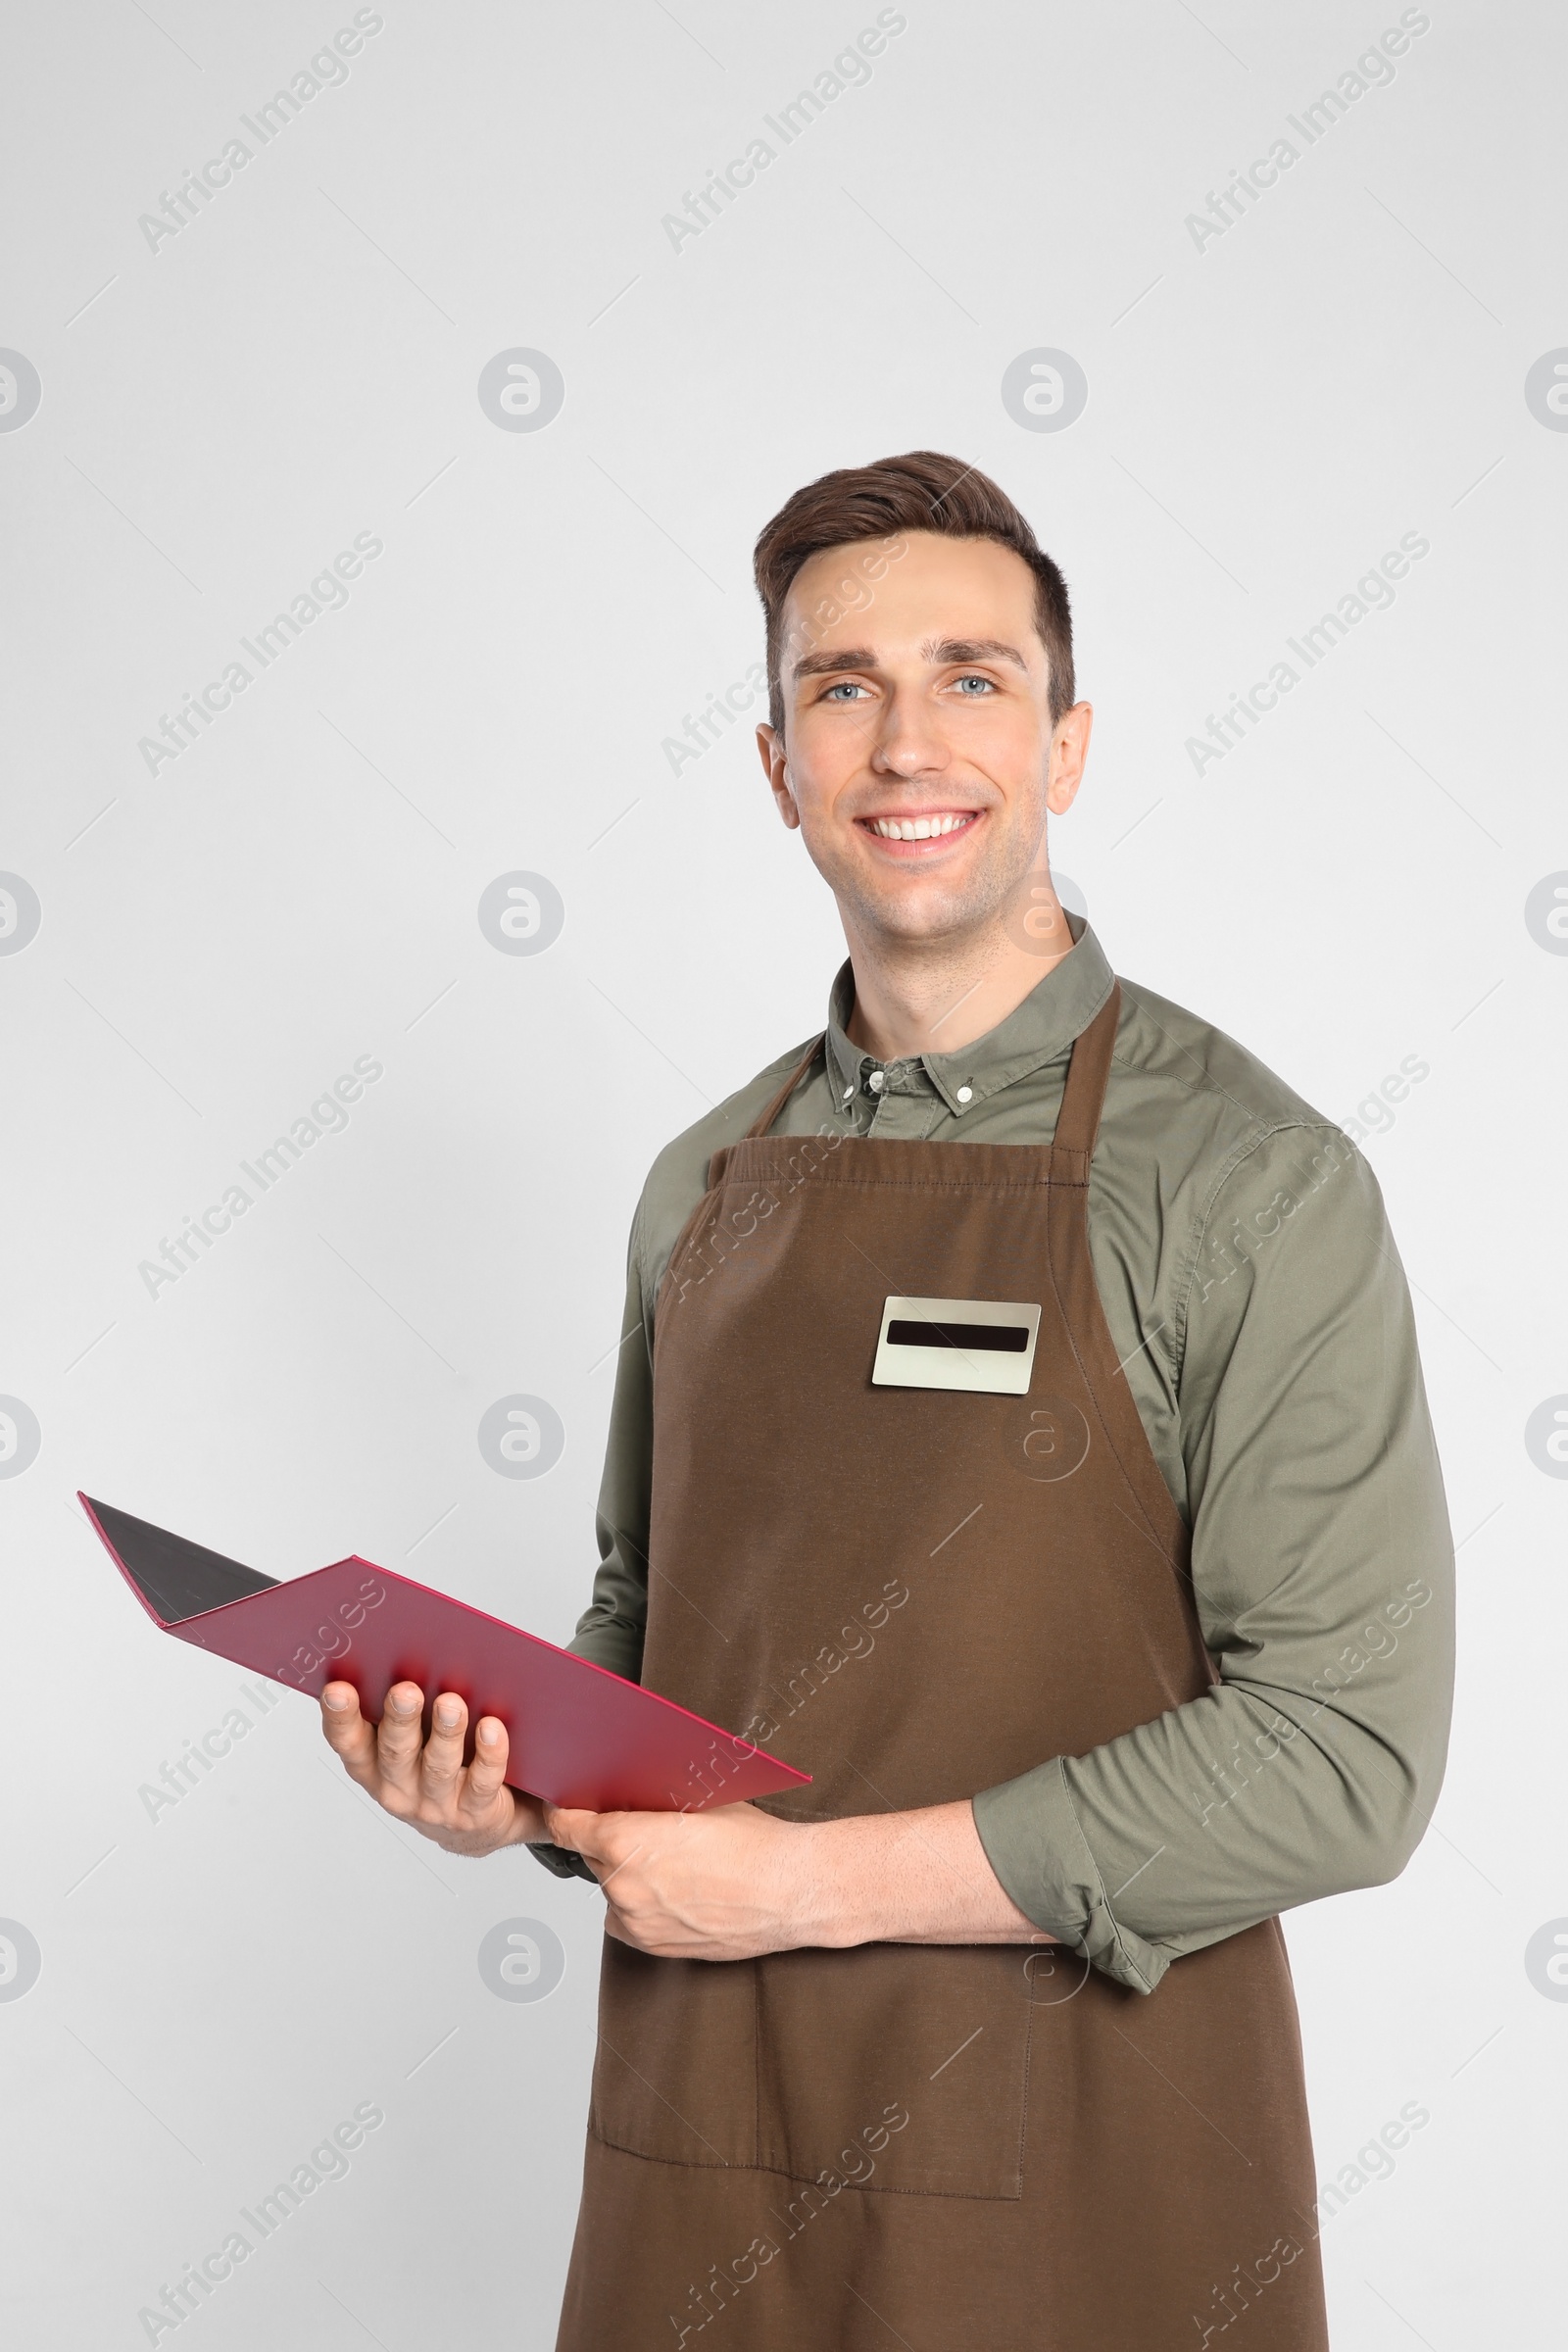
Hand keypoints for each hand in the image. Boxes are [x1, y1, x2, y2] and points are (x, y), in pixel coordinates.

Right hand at [321, 1680, 547, 1856]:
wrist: (472, 1824)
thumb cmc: (434, 1764)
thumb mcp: (408, 1739)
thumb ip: (398, 1705)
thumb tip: (403, 1647)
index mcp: (372, 1765)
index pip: (349, 1741)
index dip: (339, 1717)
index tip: (337, 1688)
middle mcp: (398, 1788)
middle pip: (395, 1752)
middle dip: (399, 1719)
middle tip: (405, 1690)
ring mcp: (436, 1804)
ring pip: (439, 1767)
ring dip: (445, 1734)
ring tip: (451, 1704)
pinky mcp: (474, 1812)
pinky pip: (482, 1782)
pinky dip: (489, 1754)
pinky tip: (493, 1728)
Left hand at [538, 1796, 1050, 1959]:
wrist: (792, 1892)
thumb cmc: (754, 1841)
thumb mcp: (696, 1797)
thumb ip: (649, 1798)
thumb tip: (622, 1786)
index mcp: (623, 1842)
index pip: (564, 1824)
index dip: (567, 1810)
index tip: (570, 1803)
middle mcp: (620, 1886)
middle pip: (590, 1855)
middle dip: (609, 1840)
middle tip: (641, 1827)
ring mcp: (635, 1922)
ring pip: (611, 1887)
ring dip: (627, 1873)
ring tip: (672, 1862)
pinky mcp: (651, 1947)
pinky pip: (629, 1917)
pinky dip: (642, 1902)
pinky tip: (679, 1889)